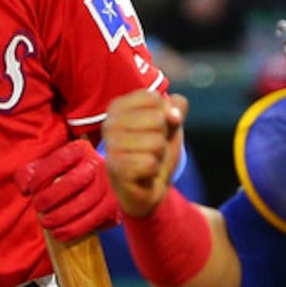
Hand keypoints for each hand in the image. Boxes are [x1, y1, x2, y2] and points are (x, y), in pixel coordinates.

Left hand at [16, 138, 120, 240]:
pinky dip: (74, 229)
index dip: (41, 177)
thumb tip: (25, 188)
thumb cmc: (62, 177)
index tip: (31, 191)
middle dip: (51, 197)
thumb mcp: (43, 169)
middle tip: (38, 207)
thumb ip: (27, 174)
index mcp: (79, 149)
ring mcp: (109, 185)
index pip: (59, 160)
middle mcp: (98, 163)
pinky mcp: (113, 205)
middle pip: (74, 182)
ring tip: (47, 223)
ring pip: (85, 202)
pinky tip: (59, 233)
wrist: (91, 188)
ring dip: (62, 216)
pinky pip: (94, 219)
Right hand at [101, 89, 188, 216]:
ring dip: (158, 155)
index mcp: (118, 107)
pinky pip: (150, 163)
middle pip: (157, 119)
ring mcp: (110, 146)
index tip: (154, 129)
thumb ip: (176, 110)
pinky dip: (153, 171)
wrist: (148, 188)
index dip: (165, 115)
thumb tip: (174, 115)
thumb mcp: (170, 124)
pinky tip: (143, 174)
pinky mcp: (115, 168)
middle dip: (162, 137)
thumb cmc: (155, 152)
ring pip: (156, 143)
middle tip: (151, 149)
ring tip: (147, 160)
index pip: (153, 98)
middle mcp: (109, 123)